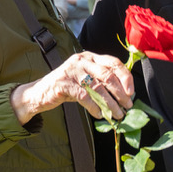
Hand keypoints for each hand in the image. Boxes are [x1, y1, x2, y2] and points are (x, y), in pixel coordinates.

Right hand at [10, 51, 133, 123]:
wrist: (40, 92)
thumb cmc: (68, 87)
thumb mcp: (86, 79)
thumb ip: (102, 81)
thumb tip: (126, 94)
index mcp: (90, 57)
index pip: (114, 63)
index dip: (126, 77)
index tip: (131, 92)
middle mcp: (82, 60)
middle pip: (108, 75)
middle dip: (120, 93)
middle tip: (128, 106)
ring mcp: (72, 71)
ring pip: (97, 88)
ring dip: (110, 104)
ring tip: (117, 114)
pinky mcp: (63, 83)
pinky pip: (84, 97)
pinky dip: (94, 107)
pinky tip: (99, 115)